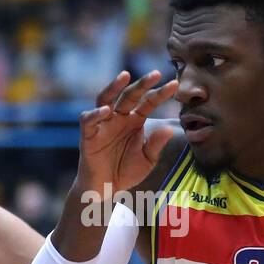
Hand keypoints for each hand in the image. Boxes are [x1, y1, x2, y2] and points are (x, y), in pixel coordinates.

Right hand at [77, 70, 179, 194]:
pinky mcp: (88, 135)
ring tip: (125, 76)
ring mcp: (102, 124)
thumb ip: (156, 145)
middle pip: (129, 95)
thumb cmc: (126, 171)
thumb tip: (169, 129)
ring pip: (105, 99)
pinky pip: (89, 121)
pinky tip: (106, 111)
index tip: (175, 84)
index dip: (161, 93)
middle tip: (156, 73)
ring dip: (114, 87)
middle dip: (142, 84)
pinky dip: (95, 114)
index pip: (149, 102)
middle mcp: (118, 118)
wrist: (106, 189)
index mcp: (134, 120)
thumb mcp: (147, 160)